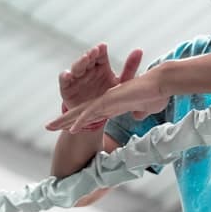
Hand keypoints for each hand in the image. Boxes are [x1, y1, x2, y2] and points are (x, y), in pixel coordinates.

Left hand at [46, 67, 169, 133]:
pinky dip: (82, 120)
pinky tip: (72, 128)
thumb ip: (140, 112)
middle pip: (80, 112)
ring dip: (65, 120)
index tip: (68, 128)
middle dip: (64, 120)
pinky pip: (92, 112)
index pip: (90, 114)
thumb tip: (138, 117)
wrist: (161, 83)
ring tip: (50, 127)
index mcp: (112, 104)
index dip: (78, 121)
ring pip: (81, 112)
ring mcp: (107, 100)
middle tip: (49, 127)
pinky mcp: (111, 100)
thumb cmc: (156, 94)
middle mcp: (106, 101)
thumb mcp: (146, 108)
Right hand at [59, 43, 142, 108]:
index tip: (103, 47)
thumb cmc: (110, 97)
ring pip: (77, 67)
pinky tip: (68, 74)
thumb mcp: (122, 82)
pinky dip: (65, 77)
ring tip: (85, 59)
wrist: (98, 116)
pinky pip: (64, 82)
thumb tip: (139, 50)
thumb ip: (130, 67)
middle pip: (88, 59)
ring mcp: (77, 78)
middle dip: (90, 54)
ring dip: (80, 62)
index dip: (100, 50)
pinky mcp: (67, 89)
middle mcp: (88, 70)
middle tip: (94, 51)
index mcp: (101, 66)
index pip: (99, 55)